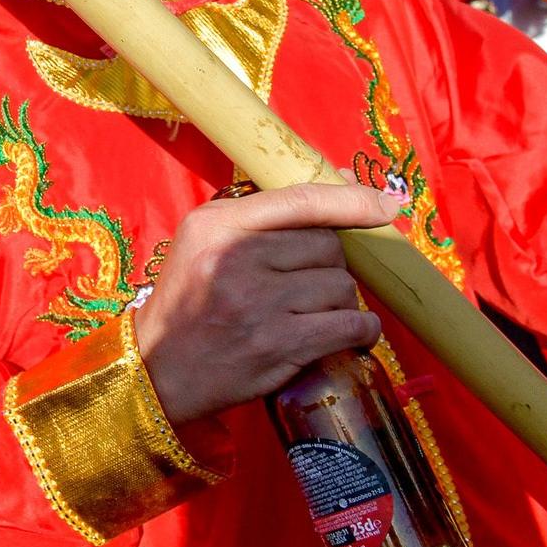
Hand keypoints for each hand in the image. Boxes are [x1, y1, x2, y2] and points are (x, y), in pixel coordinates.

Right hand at [133, 183, 402, 426]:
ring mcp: (260, 303)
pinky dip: (361, 328)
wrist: (159, 365)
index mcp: (219, 224)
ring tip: (317, 310)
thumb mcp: (204, 238)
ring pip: (341, 285)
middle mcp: (238, 257)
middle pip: (327, 245)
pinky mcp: (279, 345)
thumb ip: (264, 211)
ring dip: (341, 298)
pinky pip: (348, 325)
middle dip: (332, 262)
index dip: (351, 200)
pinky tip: (352, 332)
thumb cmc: (188, 297)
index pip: (300, 201)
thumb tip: (345, 180)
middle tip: (312, 280)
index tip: (386, 205)